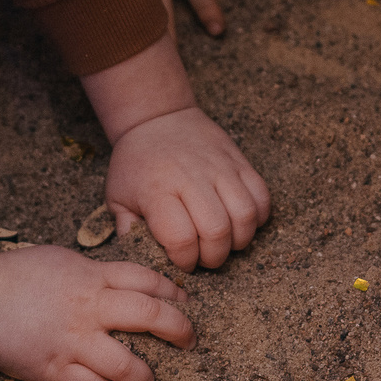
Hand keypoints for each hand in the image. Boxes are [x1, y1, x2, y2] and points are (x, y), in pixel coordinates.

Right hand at [0, 243, 195, 380]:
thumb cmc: (16, 275)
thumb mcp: (63, 261)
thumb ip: (95, 274)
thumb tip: (120, 283)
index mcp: (93, 277)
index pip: (147, 280)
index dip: (174, 291)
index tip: (185, 303)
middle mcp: (91, 308)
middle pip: (151, 314)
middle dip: (179, 329)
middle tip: (189, 341)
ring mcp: (74, 340)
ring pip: (128, 364)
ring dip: (145, 376)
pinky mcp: (54, 368)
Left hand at [106, 107, 270, 269]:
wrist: (158, 119)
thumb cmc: (137, 164)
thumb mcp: (117, 197)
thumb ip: (129, 231)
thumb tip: (145, 261)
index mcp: (158, 190)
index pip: (181, 238)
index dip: (184, 260)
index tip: (181, 260)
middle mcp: (191, 178)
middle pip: (217, 231)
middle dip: (214, 256)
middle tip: (204, 256)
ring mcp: (220, 168)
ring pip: (245, 216)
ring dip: (238, 240)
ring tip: (224, 241)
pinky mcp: (240, 162)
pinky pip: (262, 196)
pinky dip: (257, 217)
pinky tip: (239, 221)